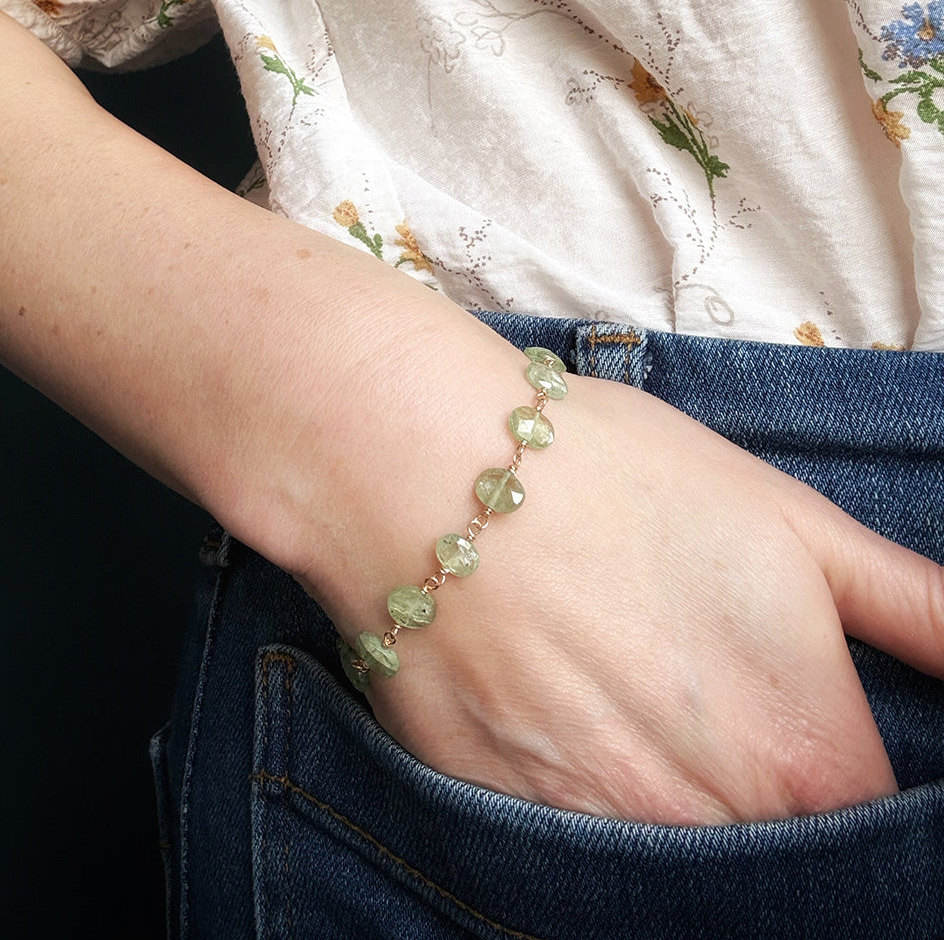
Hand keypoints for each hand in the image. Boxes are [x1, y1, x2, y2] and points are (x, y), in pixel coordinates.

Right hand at [354, 374, 943, 823]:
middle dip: (758, 800)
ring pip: (669, 859)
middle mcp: (706, 819)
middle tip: (701, 703)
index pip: (872, 840)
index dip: (844, 790)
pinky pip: (569, 852)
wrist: (432, 465)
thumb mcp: (791, 522)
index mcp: (802, 755)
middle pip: (769, 861)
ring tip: (629, 702)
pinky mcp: (498, 816)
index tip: (802, 739)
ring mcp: (594, 828)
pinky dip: (583, 801)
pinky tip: (561, 717)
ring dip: (670, 804)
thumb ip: (921, 611)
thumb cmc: (613, 475)